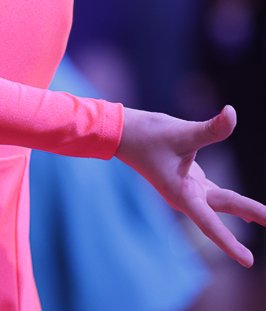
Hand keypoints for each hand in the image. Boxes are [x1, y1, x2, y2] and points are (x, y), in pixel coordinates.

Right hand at [116, 103, 265, 267]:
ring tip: (260, 217)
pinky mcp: (186, 176)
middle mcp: (186, 194)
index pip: (211, 224)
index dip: (229, 243)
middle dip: (250, 213)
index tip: (248, 261)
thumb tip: (232, 113)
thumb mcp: (181, 131)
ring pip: (219, 200)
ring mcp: (186, 186)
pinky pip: (211, 192)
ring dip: (240, 209)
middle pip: (224, 206)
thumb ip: (210, 128)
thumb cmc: (147, 134)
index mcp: (183, 193)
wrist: (122, 131)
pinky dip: (227, 199)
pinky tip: (236, 206)